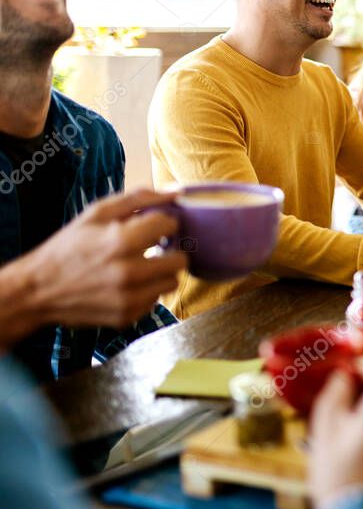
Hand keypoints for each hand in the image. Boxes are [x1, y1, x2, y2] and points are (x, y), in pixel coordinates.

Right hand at [22, 189, 187, 328]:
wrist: (37, 290)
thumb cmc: (68, 246)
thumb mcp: (96, 213)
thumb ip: (139, 199)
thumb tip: (176, 192)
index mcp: (121, 241)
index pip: (170, 226)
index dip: (163, 222)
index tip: (153, 226)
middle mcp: (129, 272)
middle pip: (180, 260)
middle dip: (170, 251)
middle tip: (155, 248)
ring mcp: (129, 298)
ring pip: (171, 282)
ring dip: (160, 273)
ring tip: (140, 266)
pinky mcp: (127, 317)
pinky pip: (154, 301)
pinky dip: (146, 291)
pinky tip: (127, 284)